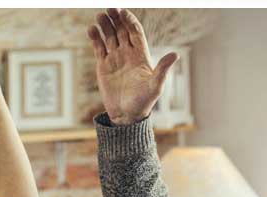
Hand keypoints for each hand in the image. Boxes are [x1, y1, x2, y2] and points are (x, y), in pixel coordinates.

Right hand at [87, 8, 177, 124]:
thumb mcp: (155, 86)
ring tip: (99, 16)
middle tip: (110, 9)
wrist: (126, 116)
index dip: (129, 21)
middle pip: (121, 30)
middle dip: (116, 19)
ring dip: (105, 25)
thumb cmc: (143, 102)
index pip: (135, 32)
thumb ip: (163, 70)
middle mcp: (128, 54)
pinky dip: (95, 38)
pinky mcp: (103, 66)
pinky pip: (98, 47)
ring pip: (109, 36)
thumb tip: (175, 54)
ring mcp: (115, 58)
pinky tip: (91, 29)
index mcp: (141, 55)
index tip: (122, 11)